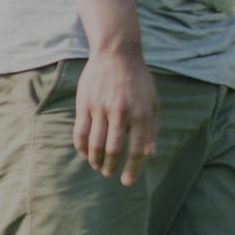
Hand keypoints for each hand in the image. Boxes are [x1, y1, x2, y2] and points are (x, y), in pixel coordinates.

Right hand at [73, 47, 157, 186]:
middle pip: (113, 149)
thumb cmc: (138, 79)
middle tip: (109, 173)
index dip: (131, 168)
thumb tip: (150, 153)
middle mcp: (122, 112)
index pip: (136, 149)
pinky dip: (82, 147)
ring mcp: (101, 108)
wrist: (117, 53)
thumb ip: (152, 128)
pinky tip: (85, 153)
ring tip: (97, 166)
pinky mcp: (86, 104)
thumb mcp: (153, 101)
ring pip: (95, 143)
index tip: (126, 181)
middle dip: (111, 166)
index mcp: (141, 113)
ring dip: (95, 159)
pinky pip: (81, 132)